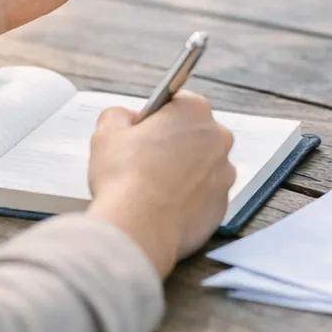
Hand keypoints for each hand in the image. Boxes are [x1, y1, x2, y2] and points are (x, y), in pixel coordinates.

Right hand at [86, 92, 235, 277]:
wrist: (138, 227)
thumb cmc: (124, 176)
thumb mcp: (107, 131)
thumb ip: (119, 115)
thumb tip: (127, 120)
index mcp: (194, 110)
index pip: (176, 104)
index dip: (155, 118)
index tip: (142, 133)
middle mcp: (218, 139)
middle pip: (192, 134)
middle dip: (172, 144)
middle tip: (143, 161)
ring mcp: (224, 175)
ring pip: (200, 167)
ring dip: (182, 172)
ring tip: (152, 187)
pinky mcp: (222, 207)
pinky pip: (203, 196)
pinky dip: (187, 199)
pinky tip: (163, 206)